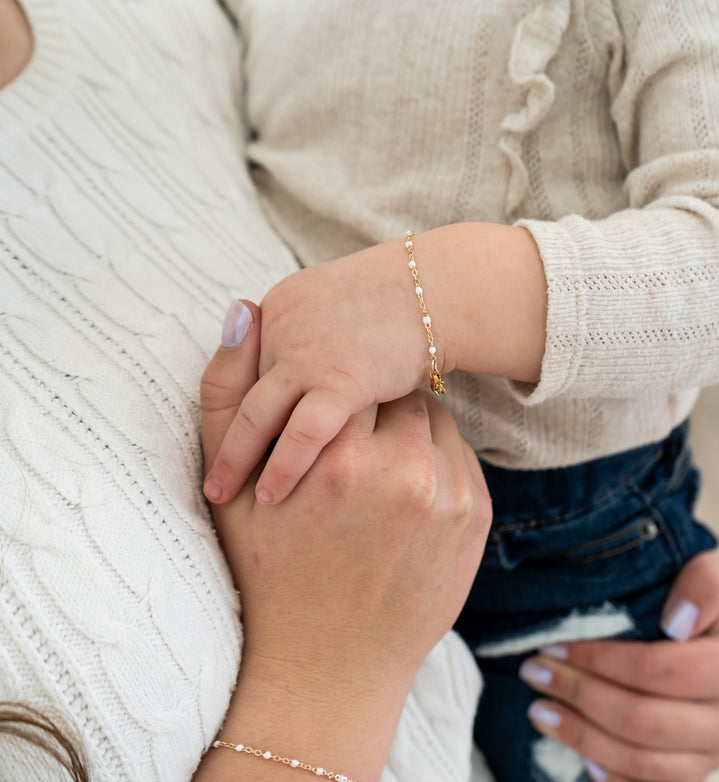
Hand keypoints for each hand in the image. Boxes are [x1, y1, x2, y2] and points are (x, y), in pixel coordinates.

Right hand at [194, 298, 490, 781]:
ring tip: (375, 468)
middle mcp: (399, 472)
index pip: (350, 374)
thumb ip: (227, 393)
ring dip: (409, 429)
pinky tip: (403, 496)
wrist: (326, 667)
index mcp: (332, 456)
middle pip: (399, 391)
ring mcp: (446, 498)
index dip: (334, 390)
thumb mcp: (227, 487)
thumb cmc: (267, 573)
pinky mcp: (476, 521)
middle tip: (352, 437)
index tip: (325, 409)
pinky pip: (460, 457)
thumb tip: (247, 308)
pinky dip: (435, 462)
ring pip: (435, 420)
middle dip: (374, 405)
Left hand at [202, 223, 546, 507]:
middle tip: (211, 481)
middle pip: (240, 392)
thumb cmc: (404, 308)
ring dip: (237, 459)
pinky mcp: (340, 377)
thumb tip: (290, 380)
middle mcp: (282, 324)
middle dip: (222, 439)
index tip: (219, 444)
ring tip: (223, 494)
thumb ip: (312, 341)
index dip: (231, 410)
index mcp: (281, 307)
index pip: (244, 367)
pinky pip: (302, 431)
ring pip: (257, 415)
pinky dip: (282, 464)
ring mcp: (307, 351)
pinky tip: (271, 493)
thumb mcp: (343, 315)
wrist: (444, 287)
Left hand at [519, 553, 718, 781]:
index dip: (597, 660)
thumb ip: (704, 582)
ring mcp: (710, 762)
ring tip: (538, 710)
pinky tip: (582, 763)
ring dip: (580, 737)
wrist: (688, 653)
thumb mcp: (700, 578)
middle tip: (534, 673)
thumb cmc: (679, 611)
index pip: (656, 671)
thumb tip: (680, 622)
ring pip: (640, 763)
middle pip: (642, 720)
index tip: (552, 646)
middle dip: (578, 695)